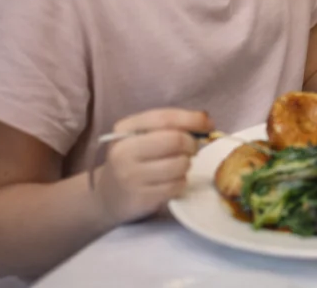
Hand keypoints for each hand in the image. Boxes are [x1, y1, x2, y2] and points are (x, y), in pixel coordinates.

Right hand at [92, 108, 210, 224]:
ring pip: (180, 164)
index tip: (209, 125)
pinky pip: (177, 185)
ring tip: (176, 166)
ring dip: (186, 165)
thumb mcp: (142, 136)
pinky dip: (180, 182)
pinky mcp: (141, 198)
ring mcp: (130, 177)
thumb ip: (170, 125)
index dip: (193, 119)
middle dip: (192, 144)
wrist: (107, 197)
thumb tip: (206, 121)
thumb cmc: (134, 160)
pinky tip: (169, 182)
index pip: (165, 118)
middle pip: (176, 140)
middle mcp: (124, 151)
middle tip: (191, 149)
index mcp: (124, 129)